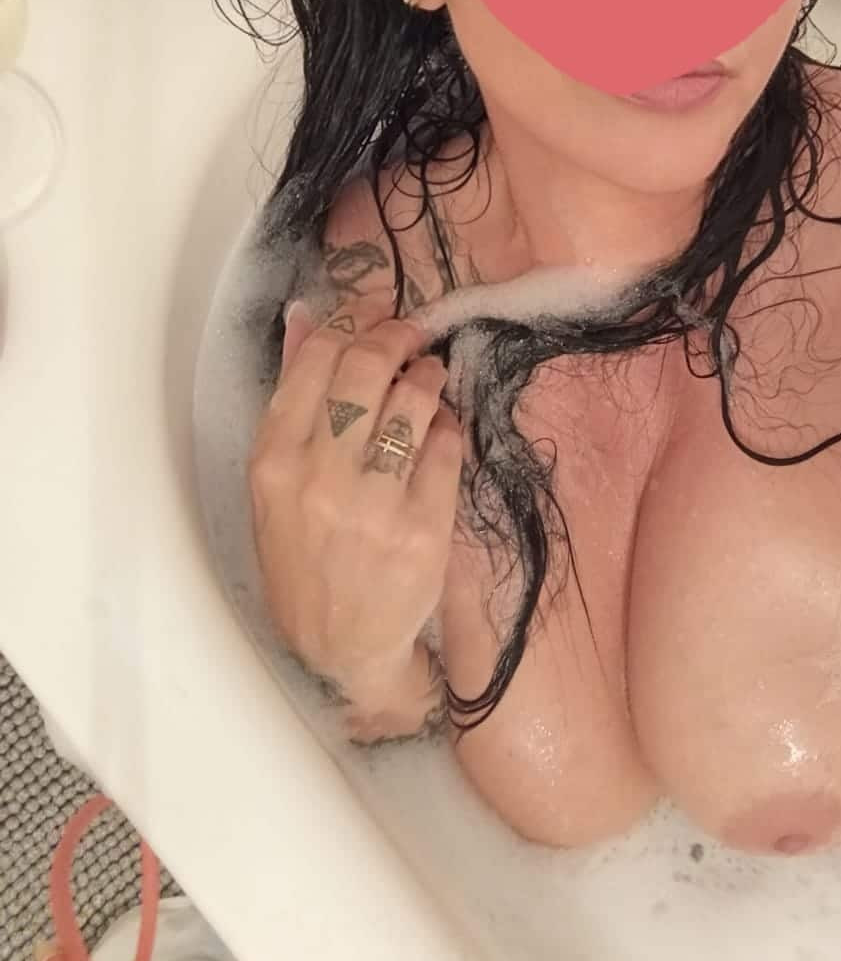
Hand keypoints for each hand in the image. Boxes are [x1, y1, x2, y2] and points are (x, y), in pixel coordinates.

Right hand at [249, 299, 463, 729]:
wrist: (340, 647)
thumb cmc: (304, 557)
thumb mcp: (276, 483)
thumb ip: (293, 397)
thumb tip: (307, 317)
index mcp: (274, 463)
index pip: (315, 361)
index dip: (351, 321)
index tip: (373, 313)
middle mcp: (319, 479)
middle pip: (366, 370)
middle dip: (396, 336)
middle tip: (411, 335)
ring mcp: (374, 505)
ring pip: (413, 402)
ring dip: (427, 376)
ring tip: (428, 377)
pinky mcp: (423, 529)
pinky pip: (446, 448)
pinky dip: (446, 426)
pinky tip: (439, 428)